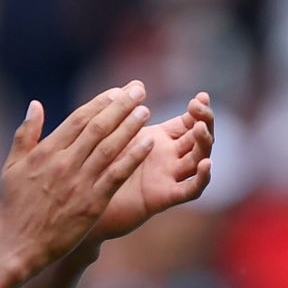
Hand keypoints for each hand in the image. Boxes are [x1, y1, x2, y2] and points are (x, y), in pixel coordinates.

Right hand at [0, 82, 154, 272]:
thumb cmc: (12, 208)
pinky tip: (148, 144)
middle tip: (139, 90)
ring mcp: (80, 183)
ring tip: (145, 111)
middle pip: (98, 127)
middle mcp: (64, 163)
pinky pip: (117, 175)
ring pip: (110, 147)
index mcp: (45, 152)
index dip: (100, 103)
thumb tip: (36, 105)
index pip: (78, 119)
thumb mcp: (10, 167)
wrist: (17, 246)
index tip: (117, 91)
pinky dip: (133, 157)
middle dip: (120, 106)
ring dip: (130, 126)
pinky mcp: (92, 203)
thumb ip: (25, 134)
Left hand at [92, 92, 215, 240]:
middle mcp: (168, 158)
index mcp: (158, 140)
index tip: (201, 97)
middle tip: (199, 106)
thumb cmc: (94, 166)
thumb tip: (135, 83)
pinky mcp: (164, 197)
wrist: (81, 204)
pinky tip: (206, 163)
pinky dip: (202, 178)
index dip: (199, 110)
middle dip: (205, 120)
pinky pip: (190, 190)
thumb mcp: (111, 132)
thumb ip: (124, 111)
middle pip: (198, 138)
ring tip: (200, 128)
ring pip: (199, 159)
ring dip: (204, 143)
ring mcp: (168, 177)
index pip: (188, 122)